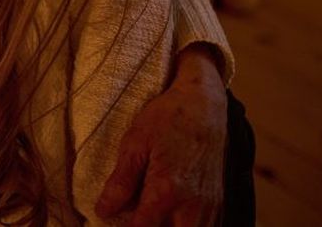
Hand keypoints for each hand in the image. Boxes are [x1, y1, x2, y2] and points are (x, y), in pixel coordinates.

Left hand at [96, 45, 226, 226]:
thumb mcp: (135, 143)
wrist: (204, 106)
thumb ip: (121, 181)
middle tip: (133, 217)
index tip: (110, 220)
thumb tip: (102, 210)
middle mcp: (192, 206)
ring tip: (150, 215)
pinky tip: (170, 216)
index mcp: (167, 190)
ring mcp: (209, 208)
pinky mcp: (218, 205)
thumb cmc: (167, 119)